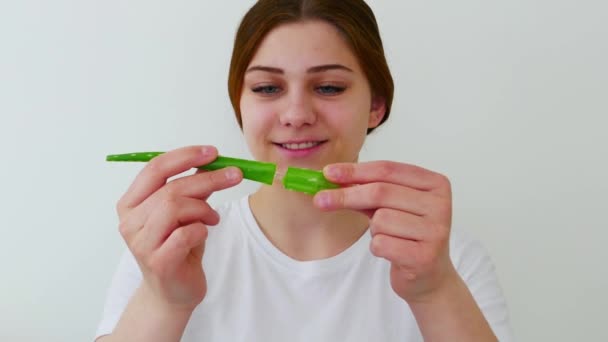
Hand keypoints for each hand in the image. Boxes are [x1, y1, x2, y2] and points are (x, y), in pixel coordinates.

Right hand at [115, 146, 242, 310]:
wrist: (174, 291)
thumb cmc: (178, 247)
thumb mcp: (186, 212)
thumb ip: (193, 187)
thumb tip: (213, 160)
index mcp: (131, 203)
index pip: (154, 168)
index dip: (185, 156)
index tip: (213, 152)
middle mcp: (129, 221)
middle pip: (170, 188)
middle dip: (208, 178)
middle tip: (235, 175)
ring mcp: (141, 243)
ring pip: (175, 208)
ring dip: (204, 208)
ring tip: (213, 217)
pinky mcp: (158, 262)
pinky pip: (185, 233)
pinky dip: (202, 229)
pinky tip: (204, 233)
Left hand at [313, 161, 457, 302]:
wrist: (429, 276)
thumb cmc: (407, 235)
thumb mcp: (390, 206)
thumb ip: (366, 190)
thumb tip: (330, 178)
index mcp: (436, 184)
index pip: (388, 170)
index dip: (355, 171)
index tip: (328, 173)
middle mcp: (440, 205)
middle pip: (380, 192)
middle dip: (346, 196)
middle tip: (320, 199)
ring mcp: (435, 231)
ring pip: (380, 219)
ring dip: (374, 230)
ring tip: (390, 237)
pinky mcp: (424, 256)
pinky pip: (381, 244)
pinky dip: (378, 247)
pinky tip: (393, 252)